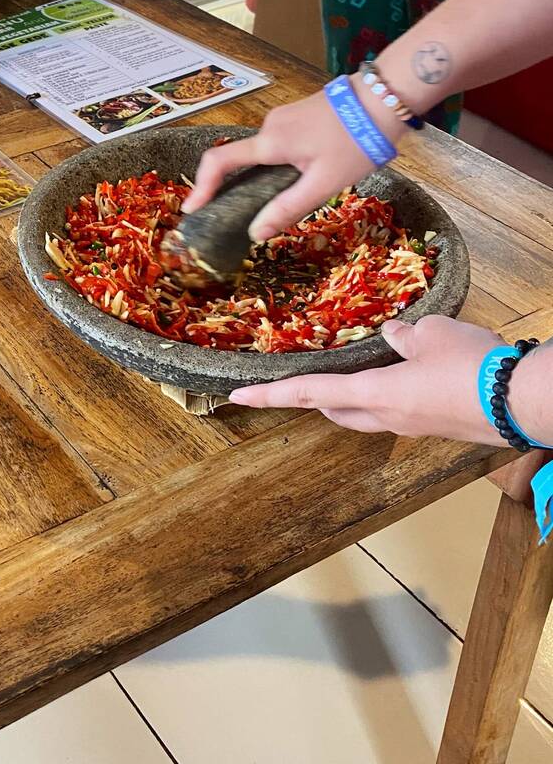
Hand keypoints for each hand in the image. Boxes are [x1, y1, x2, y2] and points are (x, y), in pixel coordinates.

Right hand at [183, 86, 391, 240]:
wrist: (384, 97)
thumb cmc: (355, 142)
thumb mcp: (324, 183)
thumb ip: (288, 208)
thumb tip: (255, 233)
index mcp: (270, 142)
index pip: (219, 162)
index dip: (201, 186)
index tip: (192, 209)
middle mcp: (269, 126)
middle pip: (242, 160)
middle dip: (239, 187)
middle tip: (245, 215)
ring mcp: (283, 117)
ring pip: (264, 153)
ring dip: (266, 176)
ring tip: (290, 197)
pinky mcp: (298, 115)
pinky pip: (278, 144)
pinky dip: (279, 163)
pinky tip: (305, 175)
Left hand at [228, 315, 508, 444]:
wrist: (524, 400)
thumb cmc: (473, 366)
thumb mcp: (433, 335)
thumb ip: (406, 335)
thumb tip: (393, 335)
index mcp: (377, 394)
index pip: (310, 393)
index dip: (271, 394)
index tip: (239, 397)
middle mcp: (389, 417)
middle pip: (337, 411)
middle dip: (314, 399)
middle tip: (298, 383)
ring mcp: (416, 427)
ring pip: (370, 415)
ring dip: (355, 398)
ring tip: (353, 373)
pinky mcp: (440, 428)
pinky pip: (403, 412)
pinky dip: (392, 395)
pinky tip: (408, 373)